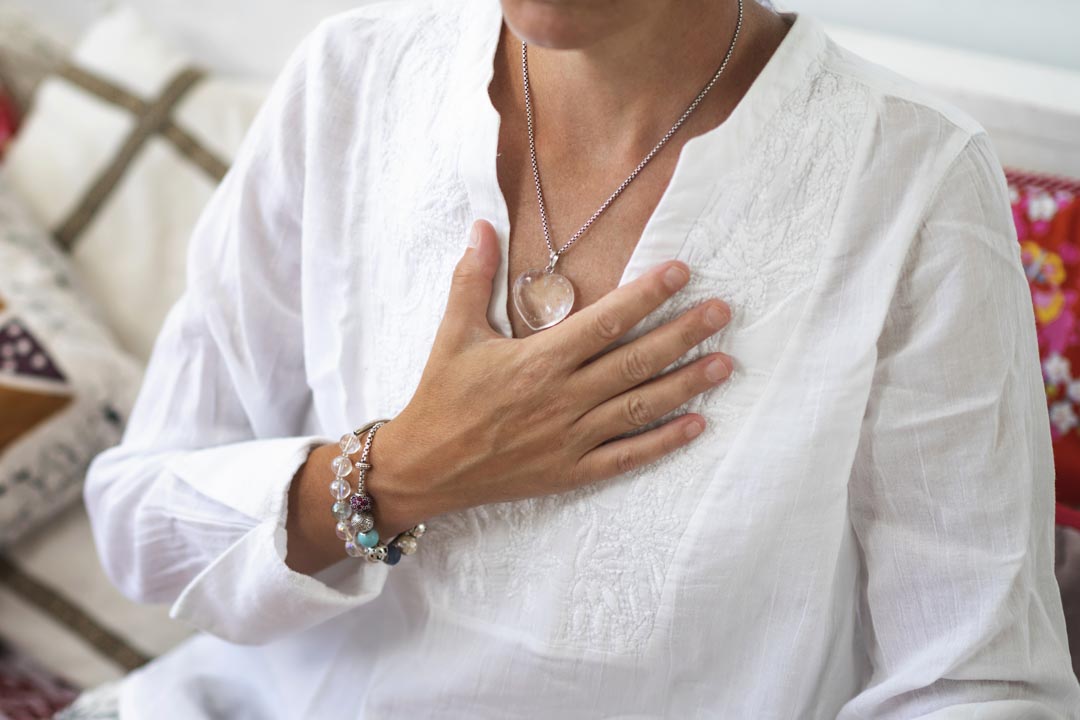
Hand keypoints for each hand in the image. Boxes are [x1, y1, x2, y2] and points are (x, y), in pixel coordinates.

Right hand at [367, 219, 732, 536]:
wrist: (425, 467)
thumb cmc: (441, 397)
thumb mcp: (453, 333)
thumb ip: (473, 278)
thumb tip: (482, 225)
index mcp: (538, 360)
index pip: (606, 321)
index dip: (647, 295)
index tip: (682, 273)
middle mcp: (563, 398)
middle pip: (636, 360)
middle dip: (684, 333)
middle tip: (723, 312)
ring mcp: (571, 438)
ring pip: (641, 406)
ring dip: (686, 384)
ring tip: (726, 364)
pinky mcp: (572, 471)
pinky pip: (627, 457)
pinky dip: (664, 442)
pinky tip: (697, 424)